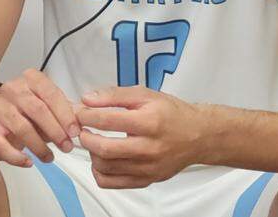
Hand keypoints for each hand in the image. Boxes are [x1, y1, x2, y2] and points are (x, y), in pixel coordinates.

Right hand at [0, 69, 80, 166]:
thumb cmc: (24, 113)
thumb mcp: (46, 106)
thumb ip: (66, 111)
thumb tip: (86, 117)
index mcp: (30, 80)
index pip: (51, 93)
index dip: (65, 114)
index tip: (75, 132)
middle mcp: (12, 89)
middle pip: (37, 109)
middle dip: (55, 130)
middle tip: (67, 147)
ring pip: (21, 126)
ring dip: (39, 146)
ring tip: (50, 157)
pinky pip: (2, 144)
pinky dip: (16, 156)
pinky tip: (28, 162)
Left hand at [77, 86, 210, 188]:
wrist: (198, 136)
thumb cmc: (171, 113)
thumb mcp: (145, 94)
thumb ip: (114, 95)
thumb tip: (87, 99)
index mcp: (149, 122)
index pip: (108, 120)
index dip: (86, 115)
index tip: (79, 111)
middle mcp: (149, 148)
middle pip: (105, 148)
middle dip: (85, 137)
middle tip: (81, 129)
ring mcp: (148, 168)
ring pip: (106, 167)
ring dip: (91, 154)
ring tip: (93, 142)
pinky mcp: (147, 180)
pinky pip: (113, 183)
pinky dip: (100, 172)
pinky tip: (101, 159)